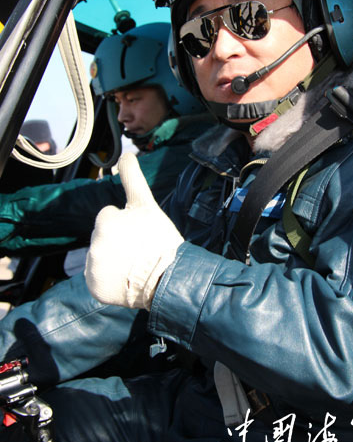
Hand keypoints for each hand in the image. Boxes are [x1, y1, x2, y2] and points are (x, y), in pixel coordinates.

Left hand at [84, 152, 183, 309]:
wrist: (169, 278)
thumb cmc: (160, 239)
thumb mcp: (146, 204)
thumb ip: (132, 178)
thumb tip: (126, 153)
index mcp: (105, 221)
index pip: (108, 217)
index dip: (125, 223)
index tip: (139, 233)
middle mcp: (94, 244)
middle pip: (102, 237)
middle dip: (117, 241)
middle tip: (138, 249)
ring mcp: (94, 268)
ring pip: (100, 257)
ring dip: (113, 259)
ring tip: (133, 265)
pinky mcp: (95, 288)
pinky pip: (97, 280)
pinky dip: (108, 280)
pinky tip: (125, 279)